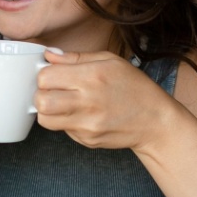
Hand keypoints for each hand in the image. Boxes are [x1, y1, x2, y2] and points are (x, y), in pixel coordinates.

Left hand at [33, 49, 175, 150]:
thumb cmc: (134, 88)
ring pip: (45, 120)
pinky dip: (65, 122)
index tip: (53, 75)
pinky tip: (80, 115)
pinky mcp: (87, 140)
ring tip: (62, 104)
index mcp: (93, 77)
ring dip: (48, 111)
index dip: (45, 75)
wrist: (155, 121)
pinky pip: (62, 131)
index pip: (46, 77)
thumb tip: (49, 56)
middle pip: (41, 101)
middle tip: (52, 91)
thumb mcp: (110, 61)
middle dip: (41, 94)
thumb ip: (76, 58)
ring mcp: (87, 125)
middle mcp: (88, 102)